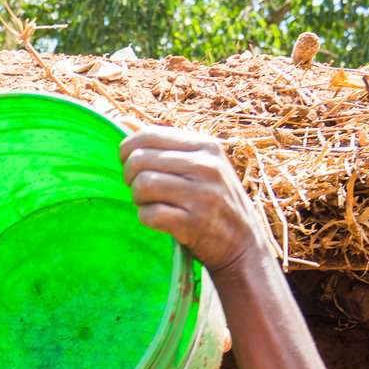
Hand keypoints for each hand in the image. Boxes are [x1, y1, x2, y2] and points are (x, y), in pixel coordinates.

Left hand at [121, 126, 266, 275]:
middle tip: (142, 191)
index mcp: (206, 146)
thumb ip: (164, 144)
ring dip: (139, 200)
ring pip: (142, 185)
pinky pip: (150, 214)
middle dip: (131, 178)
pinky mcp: (194, 223)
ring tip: (154, 205)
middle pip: (139, 160)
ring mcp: (202, 195)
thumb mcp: (200, 166)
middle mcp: (206, 166)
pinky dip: (147, 219)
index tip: (134, 168)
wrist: (244, 246)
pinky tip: (160, 222)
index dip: (128, 152)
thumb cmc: (215, 203)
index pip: (148, 135)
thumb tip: (123, 122)